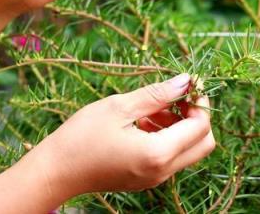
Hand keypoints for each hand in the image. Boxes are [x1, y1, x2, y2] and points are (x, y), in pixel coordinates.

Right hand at [0, 74, 214, 212]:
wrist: (55, 172)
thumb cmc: (81, 137)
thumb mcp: (119, 107)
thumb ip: (157, 94)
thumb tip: (185, 81)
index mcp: (158, 153)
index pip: (201, 126)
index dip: (201, 102)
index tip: (190, 83)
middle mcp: (163, 171)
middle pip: (204, 143)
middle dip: (197, 116)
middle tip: (177, 97)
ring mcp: (156, 178)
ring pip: (189, 150)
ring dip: (182, 126)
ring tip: (154, 108)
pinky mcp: (148, 179)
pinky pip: (171, 157)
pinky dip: (169, 137)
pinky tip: (145, 122)